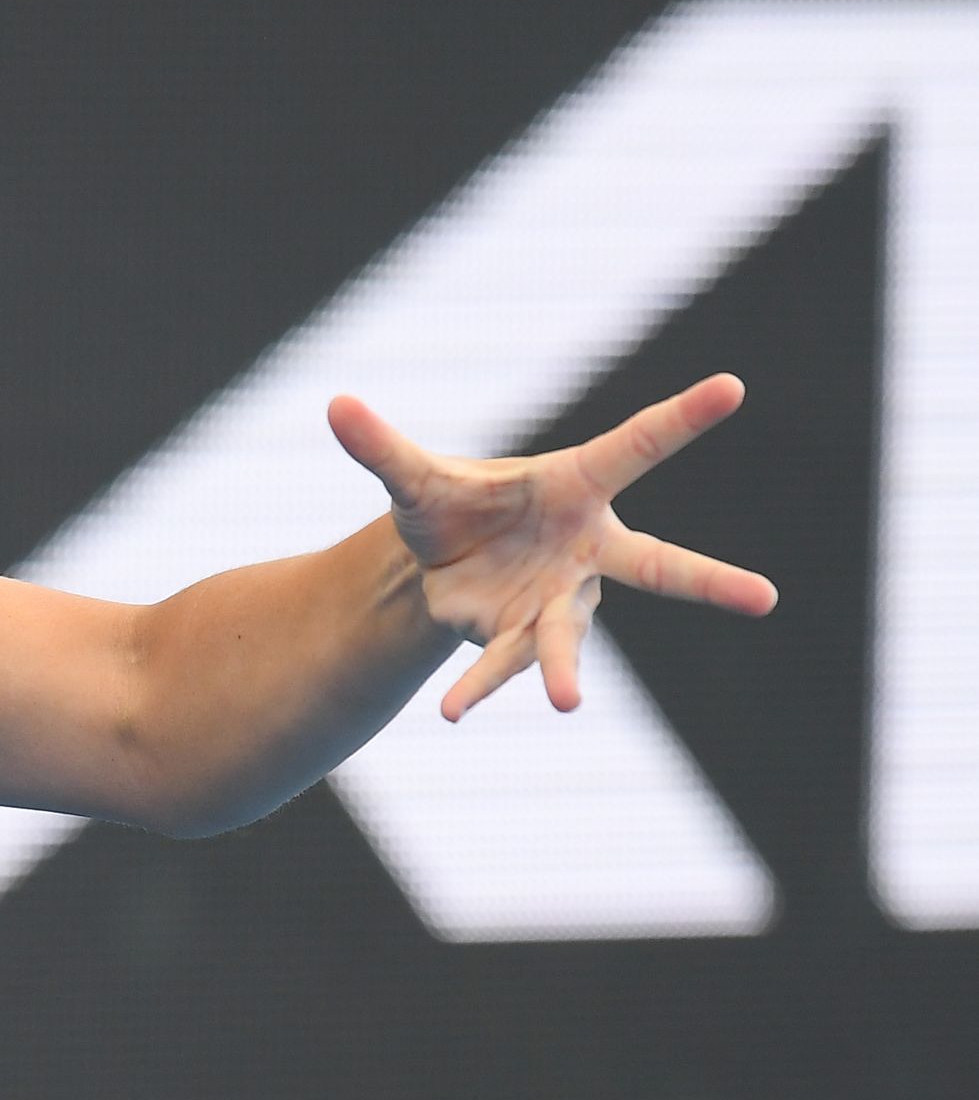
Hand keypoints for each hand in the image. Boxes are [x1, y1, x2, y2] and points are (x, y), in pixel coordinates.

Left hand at [327, 373, 778, 721]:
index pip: (635, 445)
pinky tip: (451, 712)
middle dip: (709, 582)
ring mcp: (561, 598)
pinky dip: (478, 686)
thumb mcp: (413, 478)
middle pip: (658, 565)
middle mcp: (586, 548)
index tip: (732, 387)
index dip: (681, 418)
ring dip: (566, 667)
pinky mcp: (523, 636)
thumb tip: (334, 403)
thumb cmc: (455, 504)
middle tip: (765, 598)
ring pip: (574, 634)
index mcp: (574, 486)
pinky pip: (506, 662)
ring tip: (567, 702)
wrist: (439, 559)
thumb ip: (381, 447)